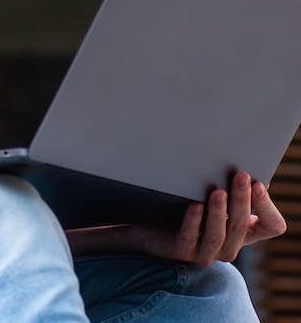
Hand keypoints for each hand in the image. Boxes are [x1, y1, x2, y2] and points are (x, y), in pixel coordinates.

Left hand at [132, 172, 286, 265]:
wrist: (147, 225)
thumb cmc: (184, 205)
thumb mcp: (211, 196)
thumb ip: (230, 187)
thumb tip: (249, 168)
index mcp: (242, 231)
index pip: (271, 225)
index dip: (266, 206)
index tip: (259, 182)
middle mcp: (229, 245)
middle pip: (241, 226)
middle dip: (242, 199)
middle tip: (241, 176)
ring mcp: (205, 252)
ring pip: (218, 235)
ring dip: (219, 212)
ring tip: (218, 191)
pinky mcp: (180, 251)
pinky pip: (189, 238)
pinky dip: (193, 222)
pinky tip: (194, 205)